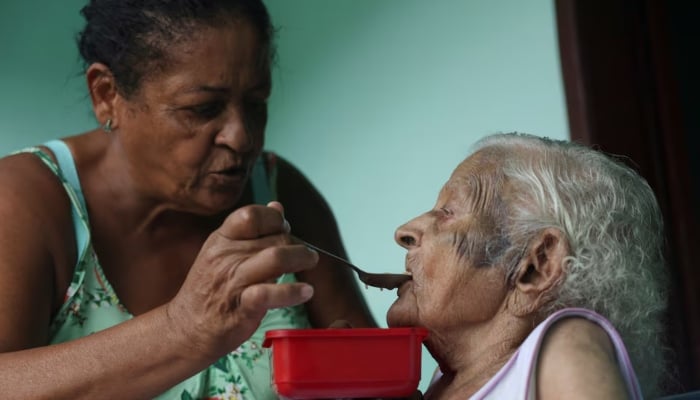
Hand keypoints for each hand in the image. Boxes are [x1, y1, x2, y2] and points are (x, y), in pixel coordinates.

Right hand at [165, 202, 317, 359]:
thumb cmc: (211, 290)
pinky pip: (270, 293)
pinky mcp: (242, 307)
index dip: (275, 220)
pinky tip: (305, 292)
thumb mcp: (223, 253)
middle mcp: (226, 256)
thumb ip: (251, 231)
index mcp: (221, 239)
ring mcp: (233, 281)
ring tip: (311, 262)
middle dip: (296, 244)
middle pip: (274, 237)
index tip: (285, 230)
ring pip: (275, 258)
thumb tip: (276, 206)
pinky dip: (293, 292)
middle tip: (306, 255)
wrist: (186, 330)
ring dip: (301, 258)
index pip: (252, 214)